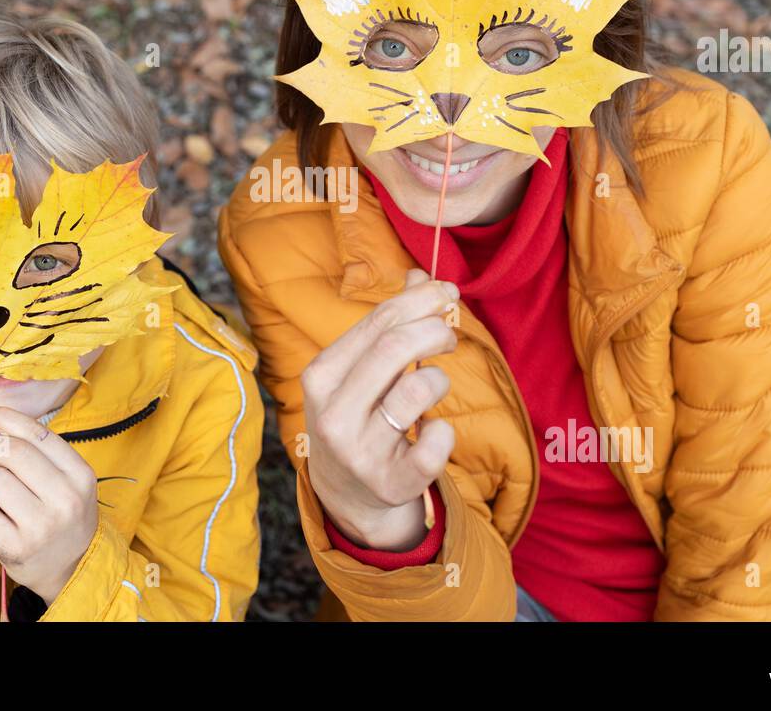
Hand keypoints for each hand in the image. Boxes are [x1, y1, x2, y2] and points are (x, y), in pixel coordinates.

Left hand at [0, 406, 98, 603]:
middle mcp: (65, 499)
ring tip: (5, 500)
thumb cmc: (64, 514)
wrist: (73, 568)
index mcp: (81, 475)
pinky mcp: (16, 548)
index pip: (37, 434)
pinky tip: (1, 522)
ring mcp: (41, 526)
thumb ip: (39, 450)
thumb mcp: (69, 480)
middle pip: (11, 452)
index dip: (4, 417)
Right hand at [302, 269, 457, 551]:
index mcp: (321, 376)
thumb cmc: (358, 415)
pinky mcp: (392, 482)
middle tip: (450, 337)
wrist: (346, 495)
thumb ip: (387, 324)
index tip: (448, 293)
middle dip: (434, 330)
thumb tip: (421, 274)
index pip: (377, 322)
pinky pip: (438, 440)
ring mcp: (360, 452)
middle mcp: (334, 413)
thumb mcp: (358, 370)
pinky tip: (432, 433)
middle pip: (396, 347)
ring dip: (439, 380)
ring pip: (419, 388)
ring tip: (432, 389)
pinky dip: (445, 431)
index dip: (420, 300)